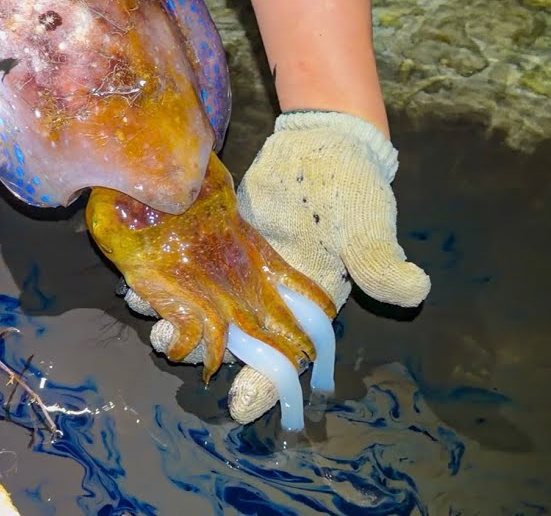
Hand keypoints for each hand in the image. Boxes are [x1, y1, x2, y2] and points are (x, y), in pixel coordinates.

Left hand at [126, 110, 430, 423]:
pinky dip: (160, 277)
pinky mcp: (214, 238)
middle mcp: (265, 297)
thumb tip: (415, 291)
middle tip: (169, 344)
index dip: (262, 386)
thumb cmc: (354, 187)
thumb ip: (382, 262)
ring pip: (198, 307)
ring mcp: (235, 268)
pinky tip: (135, 277)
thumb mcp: (370, 224)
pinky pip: (183, 267)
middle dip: (198, 350)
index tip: (237, 407)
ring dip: (171, 316)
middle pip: (228, 339)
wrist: (324, 144)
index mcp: (305, 305)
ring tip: (146, 314)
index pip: (282, 358)